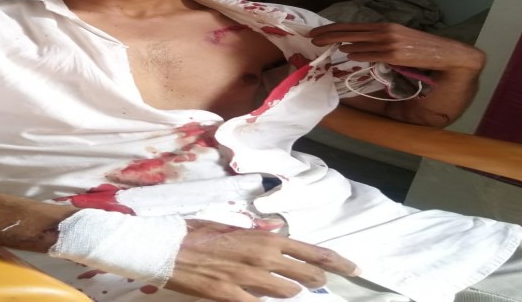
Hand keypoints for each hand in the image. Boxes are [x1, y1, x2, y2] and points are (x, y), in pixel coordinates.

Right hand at [165, 219, 358, 301]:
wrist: (167, 247)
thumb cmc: (197, 233)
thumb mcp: (231, 227)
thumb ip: (258, 236)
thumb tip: (277, 238)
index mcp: (264, 238)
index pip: (311, 252)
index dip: (337, 262)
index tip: (354, 268)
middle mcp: (263, 258)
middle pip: (306, 276)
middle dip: (314, 281)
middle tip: (316, 284)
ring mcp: (249, 279)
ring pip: (288, 293)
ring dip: (289, 293)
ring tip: (283, 289)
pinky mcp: (232, 296)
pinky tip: (264, 300)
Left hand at [307, 22, 484, 71]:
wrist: (447, 54)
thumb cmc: (421, 50)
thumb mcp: (398, 41)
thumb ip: (377, 43)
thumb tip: (353, 48)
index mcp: (385, 27)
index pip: (353, 26)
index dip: (333, 29)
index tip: (317, 32)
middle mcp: (386, 31)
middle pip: (351, 31)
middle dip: (329, 34)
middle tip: (312, 37)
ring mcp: (390, 43)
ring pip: (358, 42)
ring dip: (339, 44)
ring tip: (322, 45)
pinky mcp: (396, 55)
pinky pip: (372, 54)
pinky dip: (358, 54)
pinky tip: (347, 55)